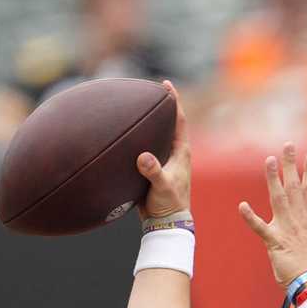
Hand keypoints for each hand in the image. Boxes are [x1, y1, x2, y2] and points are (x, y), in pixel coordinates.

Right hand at [136, 80, 190, 219]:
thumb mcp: (161, 186)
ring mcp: (165, 161)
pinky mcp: (154, 170)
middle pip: (169, 123)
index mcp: (181, 152)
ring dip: (150, 122)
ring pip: (157, 136)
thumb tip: (142, 157)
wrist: (165, 222)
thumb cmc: (168, 204)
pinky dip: (138, 139)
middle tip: (150, 89)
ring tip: (136, 107)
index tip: (167, 85)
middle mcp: (174, 153)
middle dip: (161, 106)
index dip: (174, 101)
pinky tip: (125, 136)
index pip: (179, 120)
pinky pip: (146, 148)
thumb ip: (153, 171)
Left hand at [239, 143, 306, 288]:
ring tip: (270, 160)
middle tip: (288, 146)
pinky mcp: (274, 241)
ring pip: (279, 198)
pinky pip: (260, 228)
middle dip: (291, 165)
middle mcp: (298, 220)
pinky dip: (250, 217)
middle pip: (294, 187)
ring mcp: (286, 229)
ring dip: (273, 179)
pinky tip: (241, 206)